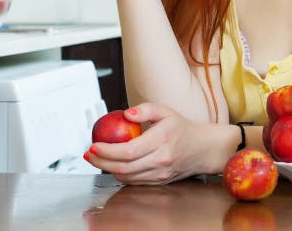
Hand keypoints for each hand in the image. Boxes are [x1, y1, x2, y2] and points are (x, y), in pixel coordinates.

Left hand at [85, 103, 221, 184]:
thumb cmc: (182, 128)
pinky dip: (120, 174)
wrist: (202, 149)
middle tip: (89, 154)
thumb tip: (126, 113)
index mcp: (162, 141)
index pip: (129, 151)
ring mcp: (160, 173)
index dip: (108, 151)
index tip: (94, 145)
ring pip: (127, 177)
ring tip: (97, 158)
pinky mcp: (159, 182)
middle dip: (101, 162)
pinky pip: (134, 181)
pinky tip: (113, 165)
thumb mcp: (166, 111)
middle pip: (124, 167)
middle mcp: (161, 160)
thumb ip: (145, 109)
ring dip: (108, 169)